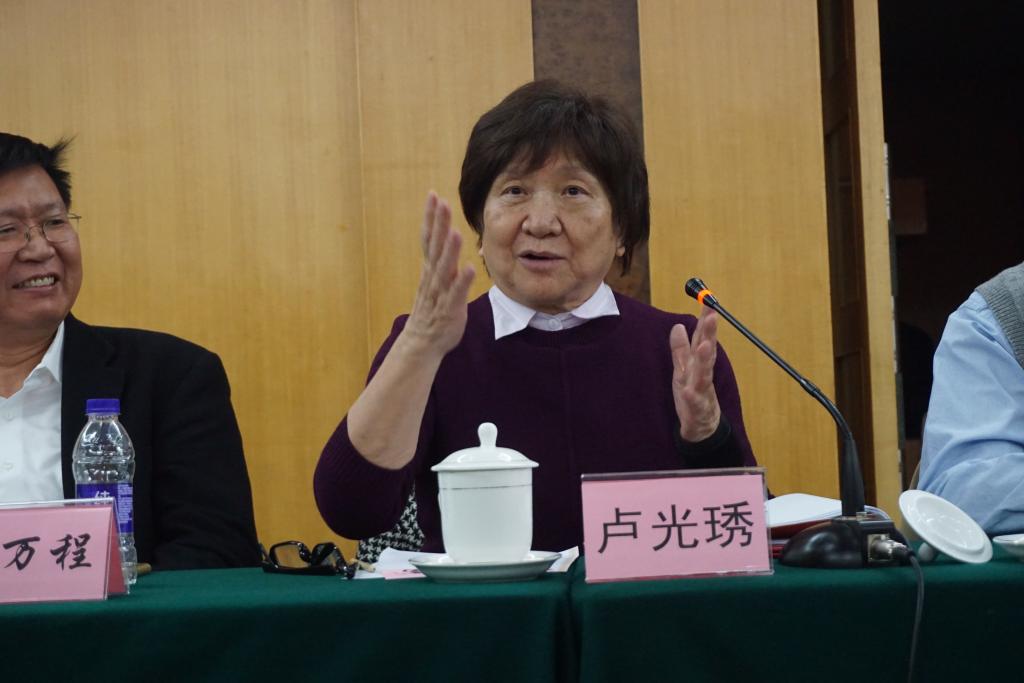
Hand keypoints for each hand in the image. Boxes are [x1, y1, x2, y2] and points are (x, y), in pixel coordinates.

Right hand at [402, 192, 475, 358]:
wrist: (423, 342)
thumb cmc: (433, 309)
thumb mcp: (435, 279)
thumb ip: (441, 259)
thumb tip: (446, 237)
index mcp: (430, 269)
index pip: (429, 238)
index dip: (430, 217)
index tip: (433, 195)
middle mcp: (433, 277)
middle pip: (435, 247)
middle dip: (438, 224)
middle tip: (441, 202)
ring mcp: (440, 293)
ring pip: (444, 268)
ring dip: (449, 250)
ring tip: (453, 231)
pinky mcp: (450, 309)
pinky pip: (456, 294)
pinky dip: (461, 281)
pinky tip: (469, 268)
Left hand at [670, 306, 721, 441]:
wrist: (701, 427)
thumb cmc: (693, 394)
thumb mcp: (683, 368)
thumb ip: (680, 348)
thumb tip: (677, 325)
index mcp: (699, 363)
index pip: (703, 338)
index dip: (706, 320)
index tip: (710, 302)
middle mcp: (702, 374)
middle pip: (707, 351)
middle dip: (710, 334)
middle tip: (712, 316)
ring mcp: (702, 391)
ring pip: (704, 374)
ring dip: (704, 360)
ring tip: (704, 346)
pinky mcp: (697, 409)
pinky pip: (694, 402)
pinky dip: (692, 397)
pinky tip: (689, 391)